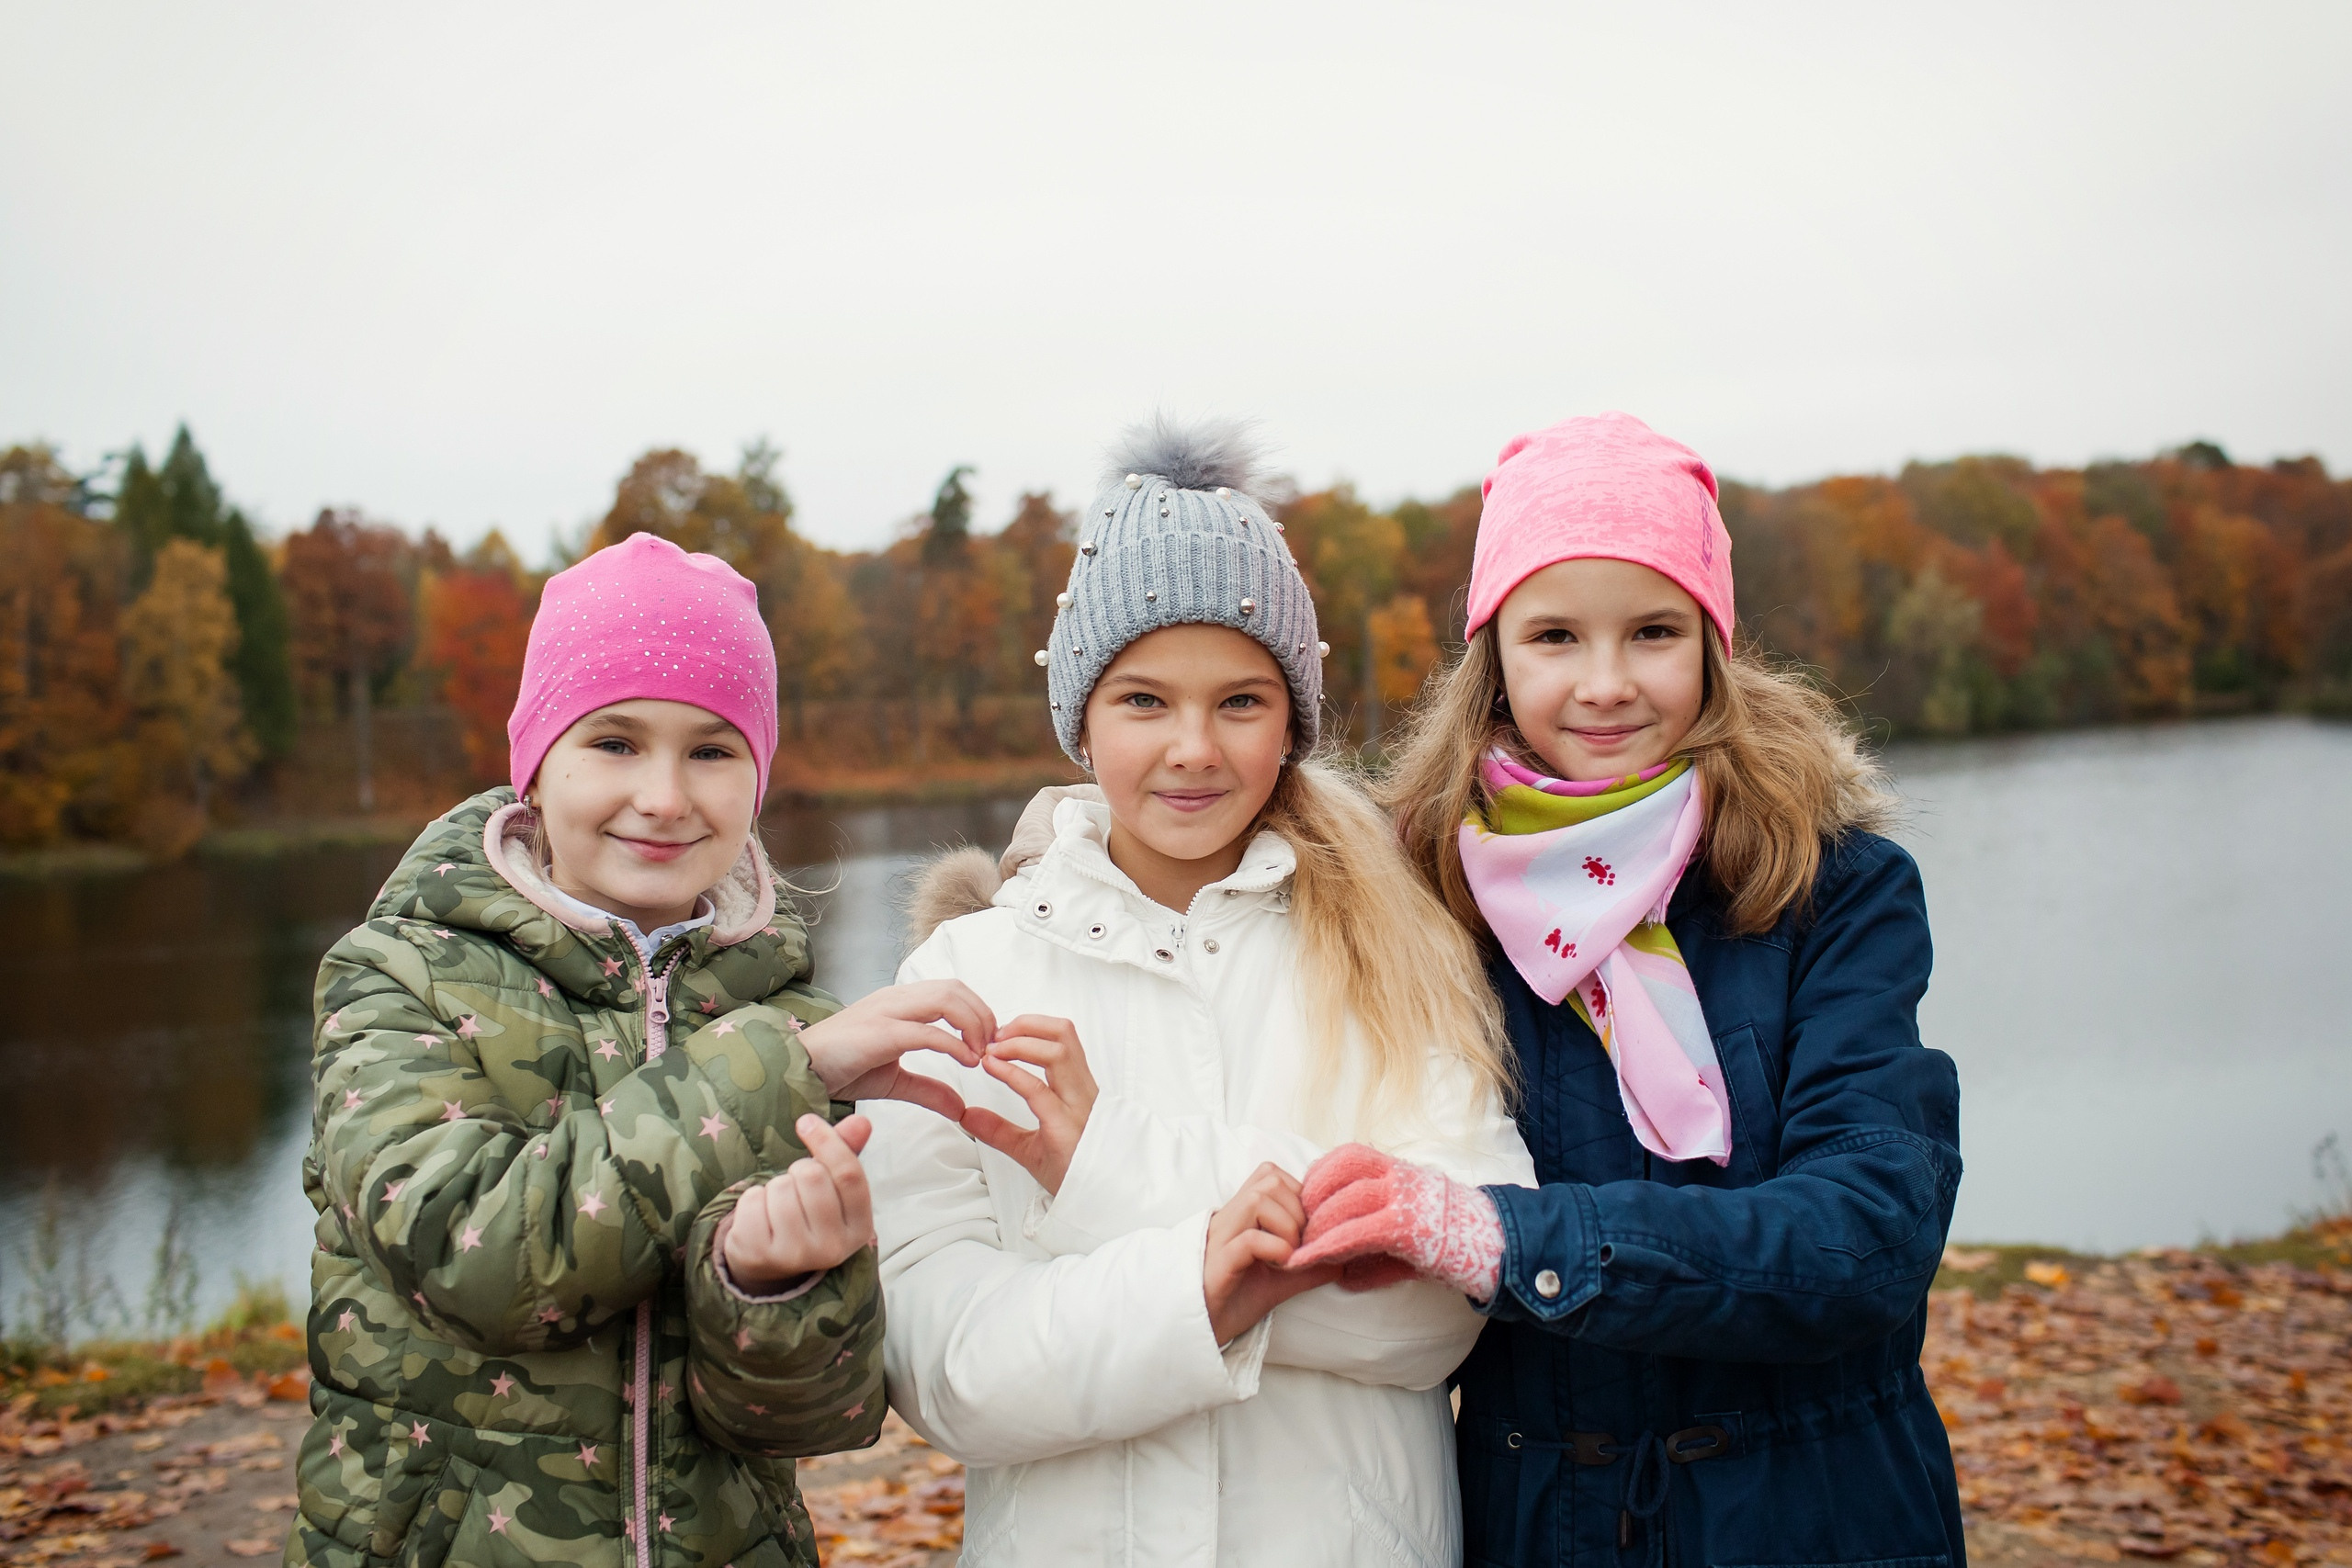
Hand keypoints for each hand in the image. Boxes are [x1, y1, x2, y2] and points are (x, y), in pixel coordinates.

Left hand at [718, 1114, 875, 1292]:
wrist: (771, 1264)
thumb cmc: (807, 1214)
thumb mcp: (831, 1188)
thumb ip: (846, 1152)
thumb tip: (861, 1121)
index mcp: (859, 1229)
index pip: (849, 1174)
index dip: (828, 1141)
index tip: (806, 1122)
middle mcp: (833, 1248)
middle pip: (812, 1175)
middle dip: (797, 1170)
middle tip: (795, 1189)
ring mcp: (796, 1255)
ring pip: (780, 1187)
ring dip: (774, 1187)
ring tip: (778, 1207)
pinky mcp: (760, 1255)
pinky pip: (752, 1201)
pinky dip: (751, 1200)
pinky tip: (759, 1218)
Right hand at [797, 980, 995, 1121]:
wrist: (798, 1071)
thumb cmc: (840, 1069)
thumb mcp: (893, 1082)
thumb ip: (928, 1089)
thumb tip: (960, 1108)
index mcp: (900, 1003)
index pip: (952, 990)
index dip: (979, 1012)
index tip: (991, 1043)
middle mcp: (896, 999)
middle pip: (955, 989)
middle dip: (984, 1015)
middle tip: (993, 1048)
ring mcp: (887, 1012)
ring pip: (946, 999)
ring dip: (974, 1025)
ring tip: (981, 1053)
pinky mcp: (880, 1032)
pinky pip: (927, 1031)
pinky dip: (954, 1044)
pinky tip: (968, 1061)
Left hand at [959, 1016, 1097, 1194]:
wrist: (1094, 1204)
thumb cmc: (1072, 1173)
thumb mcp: (1029, 1147)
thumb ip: (999, 1129)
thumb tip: (968, 1115)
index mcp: (1077, 1090)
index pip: (1062, 1038)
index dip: (1030, 1027)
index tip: (999, 1035)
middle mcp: (1081, 1091)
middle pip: (1064, 1033)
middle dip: (1026, 1024)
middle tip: (994, 1035)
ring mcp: (1077, 1107)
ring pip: (1058, 1050)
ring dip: (1019, 1042)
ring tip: (992, 1049)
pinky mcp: (1065, 1126)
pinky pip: (1039, 1090)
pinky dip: (1012, 1073)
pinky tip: (993, 1068)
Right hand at [1203, 1163, 1340, 1344]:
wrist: (1202, 1328)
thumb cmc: (1238, 1297)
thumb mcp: (1282, 1279)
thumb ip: (1310, 1265)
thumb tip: (1345, 1257)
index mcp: (1243, 1214)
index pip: (1273, 1175)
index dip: (1299, 1196)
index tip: (1306, 1231)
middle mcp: (1230, 1217)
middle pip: (1269, 1179)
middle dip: (1297, 1209)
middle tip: (1298, 1245)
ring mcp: (1221, 1236)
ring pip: (1258, 1199)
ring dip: (1286, 1226)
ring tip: (1287, 1256)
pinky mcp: (1218, 1262)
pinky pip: (1249, 1239)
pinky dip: (1273, 1248)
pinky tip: (1279, 1267)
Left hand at [1291, 1144, 1504, 1301]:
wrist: (1499, 1248)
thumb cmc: (1454, 1242)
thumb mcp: (1411, 1240)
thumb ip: (1378, 1253)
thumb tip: (1346, 1277)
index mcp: (1401, 1170)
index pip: (1349, 1156)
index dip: (1319, 1174)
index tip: (1300, 1197)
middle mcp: (1402, 1177)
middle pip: (1342, 1170)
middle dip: (1311, 1196)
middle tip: (1292, 1224)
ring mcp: (1407, 1199)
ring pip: (1347, 1200)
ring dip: (1317, 1224)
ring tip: (1297, 1247)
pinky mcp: (1409, 1226)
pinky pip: (1359, 1231)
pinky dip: (1332, 1244)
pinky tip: (1313, 1259)